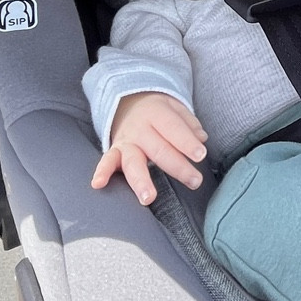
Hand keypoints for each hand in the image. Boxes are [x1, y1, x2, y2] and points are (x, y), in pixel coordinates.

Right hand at [92, 91, 206, 206]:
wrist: (128, 102)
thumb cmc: (159, 111)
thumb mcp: (175, 107)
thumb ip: (189, 123)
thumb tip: (201, 138)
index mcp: (157, 113)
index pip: (174, 128)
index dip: (187, 142)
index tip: (201, 155)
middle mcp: (140, 128)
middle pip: (159, 149)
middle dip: (177, 166)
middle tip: (195, 181)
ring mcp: (126, 141)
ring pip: (133, 161)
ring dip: (141, 181)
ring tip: (149, 198)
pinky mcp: (115, 151)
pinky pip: (107, 161)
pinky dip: (102, 172)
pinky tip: (98, 183)